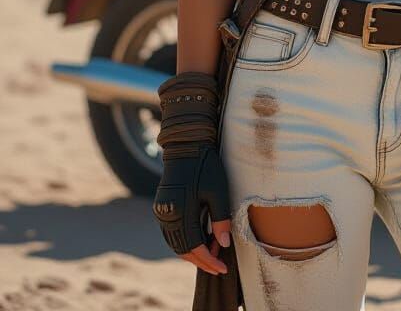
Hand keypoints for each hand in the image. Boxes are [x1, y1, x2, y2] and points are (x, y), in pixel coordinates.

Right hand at [152, 141, 232, 275]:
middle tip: (219, 266)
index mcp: (181, 211)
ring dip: (193, 252)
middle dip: (201, 261)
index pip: (194, 247)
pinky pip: (172, 234)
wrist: (186, 146)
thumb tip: (223, 245)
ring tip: (214, 253)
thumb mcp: (219, 190)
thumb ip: (220, 219)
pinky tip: (201, 241)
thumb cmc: (206, 165)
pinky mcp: (162, 209)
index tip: (222, 268)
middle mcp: (167, 215)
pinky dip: (186, 242)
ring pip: (175, 244)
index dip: (208, 260)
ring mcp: (162, 212)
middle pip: (182, 249)